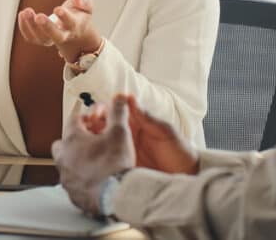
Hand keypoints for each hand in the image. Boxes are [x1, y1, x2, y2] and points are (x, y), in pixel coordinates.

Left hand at [18, 0, 102, 63]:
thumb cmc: (78, 15)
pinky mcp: (41, 39)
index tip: (57, 9)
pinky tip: (22, 14)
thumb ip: (83, 0)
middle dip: (47, 27)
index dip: (65, 17)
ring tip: (26, 12)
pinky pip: (31, 38)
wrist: (75, 31)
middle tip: (39, 17)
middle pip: (57, 36)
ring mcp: (52, 39)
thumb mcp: (86, 5)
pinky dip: (24, 28)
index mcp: (76, 25)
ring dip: (32, 27)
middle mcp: (64, 35)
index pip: (71, 23)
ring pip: (42, 39)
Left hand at [52, 95, 134, 215]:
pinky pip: (72, 182)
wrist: (116, 195)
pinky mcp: (72, 193)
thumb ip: (118, 113)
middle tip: (90, 139)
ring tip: (92, 159)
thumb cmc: (114, 165)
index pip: (73, 119)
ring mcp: (66, 176)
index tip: (94, 117)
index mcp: (72, 139)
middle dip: (75, 138)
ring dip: (76, 159)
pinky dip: (80, 179)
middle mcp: (64, 157)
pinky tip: (93, 179)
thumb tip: (119, 98)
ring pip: (65, 163)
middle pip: (63, 142)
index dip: (86, 116)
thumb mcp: (120, 133)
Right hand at [80, 95, 197, 173]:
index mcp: (136, 124)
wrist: (188, 177)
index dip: (103, 110)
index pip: (114, 112)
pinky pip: (107, 160)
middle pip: (102, 126)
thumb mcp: (165, 132)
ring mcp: (123, 153)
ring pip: (100, 142)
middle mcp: (127, 137)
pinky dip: (97, 157)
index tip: (97, 112)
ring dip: (91, 139)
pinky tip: (92, 157)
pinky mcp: (122, 167)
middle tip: (88, 126)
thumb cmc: (180, 152)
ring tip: (87, 140)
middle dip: (92, 124)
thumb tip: (130, 98)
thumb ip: (147, 117)